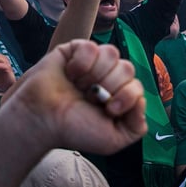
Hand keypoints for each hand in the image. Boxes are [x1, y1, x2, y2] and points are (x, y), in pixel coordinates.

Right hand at [9, 40, 145, 154]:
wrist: (43, 120)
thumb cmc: (74, 130)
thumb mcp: (113, 140)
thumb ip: (137, 126)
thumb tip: (141, 100)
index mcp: (117, 96)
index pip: (136, 85)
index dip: (126, 96)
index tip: (109, 109)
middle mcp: (106, 78)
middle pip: (127, 68)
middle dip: (110, 85)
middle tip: (90, 98)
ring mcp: (92, 63)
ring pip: (111, 53)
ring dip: (95, 73)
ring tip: (79, 86)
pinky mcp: (74, 50)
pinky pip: (91, 46)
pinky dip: (82, 62)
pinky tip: (71, 74)